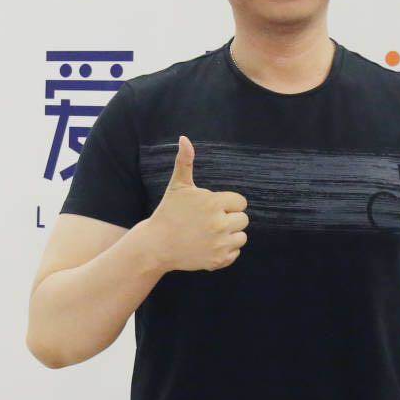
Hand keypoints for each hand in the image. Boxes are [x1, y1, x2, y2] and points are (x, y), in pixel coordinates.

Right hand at [144, 136, 248, 271]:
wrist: (155, 245)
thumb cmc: (168, 212)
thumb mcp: (177, 186)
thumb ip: (185, 161)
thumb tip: (184, 138)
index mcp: (214, 203)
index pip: (240, 202)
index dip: (227, 204)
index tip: (211, 208)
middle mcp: (220, 224)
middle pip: (243, 219)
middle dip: (229, 219)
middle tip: (208, 222)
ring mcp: (219, 244)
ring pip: (241, 237)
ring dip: (229, 236)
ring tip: (209, 234)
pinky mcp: (218, 261)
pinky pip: (235, 253)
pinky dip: (225, 251)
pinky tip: (208, 246)